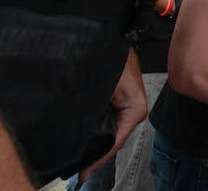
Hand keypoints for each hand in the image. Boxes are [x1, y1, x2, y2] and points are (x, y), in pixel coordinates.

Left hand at [80, 49, 145, 180]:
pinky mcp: (112, 101)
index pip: (115, 142)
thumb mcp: (103, 88)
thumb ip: (97, 117)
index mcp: (135, 108)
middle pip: (112, 139)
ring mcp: (122, 106)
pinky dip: (90, 130)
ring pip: (106, 132)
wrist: (108, 34)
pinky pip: (103, 122)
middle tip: (74, 169)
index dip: (97, 160)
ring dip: (91, 142)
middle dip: (94, 153)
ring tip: (72, 158)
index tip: (82, 173)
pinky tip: (77, 138)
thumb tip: (83, 143)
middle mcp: (131, 109)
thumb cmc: (110, 54)